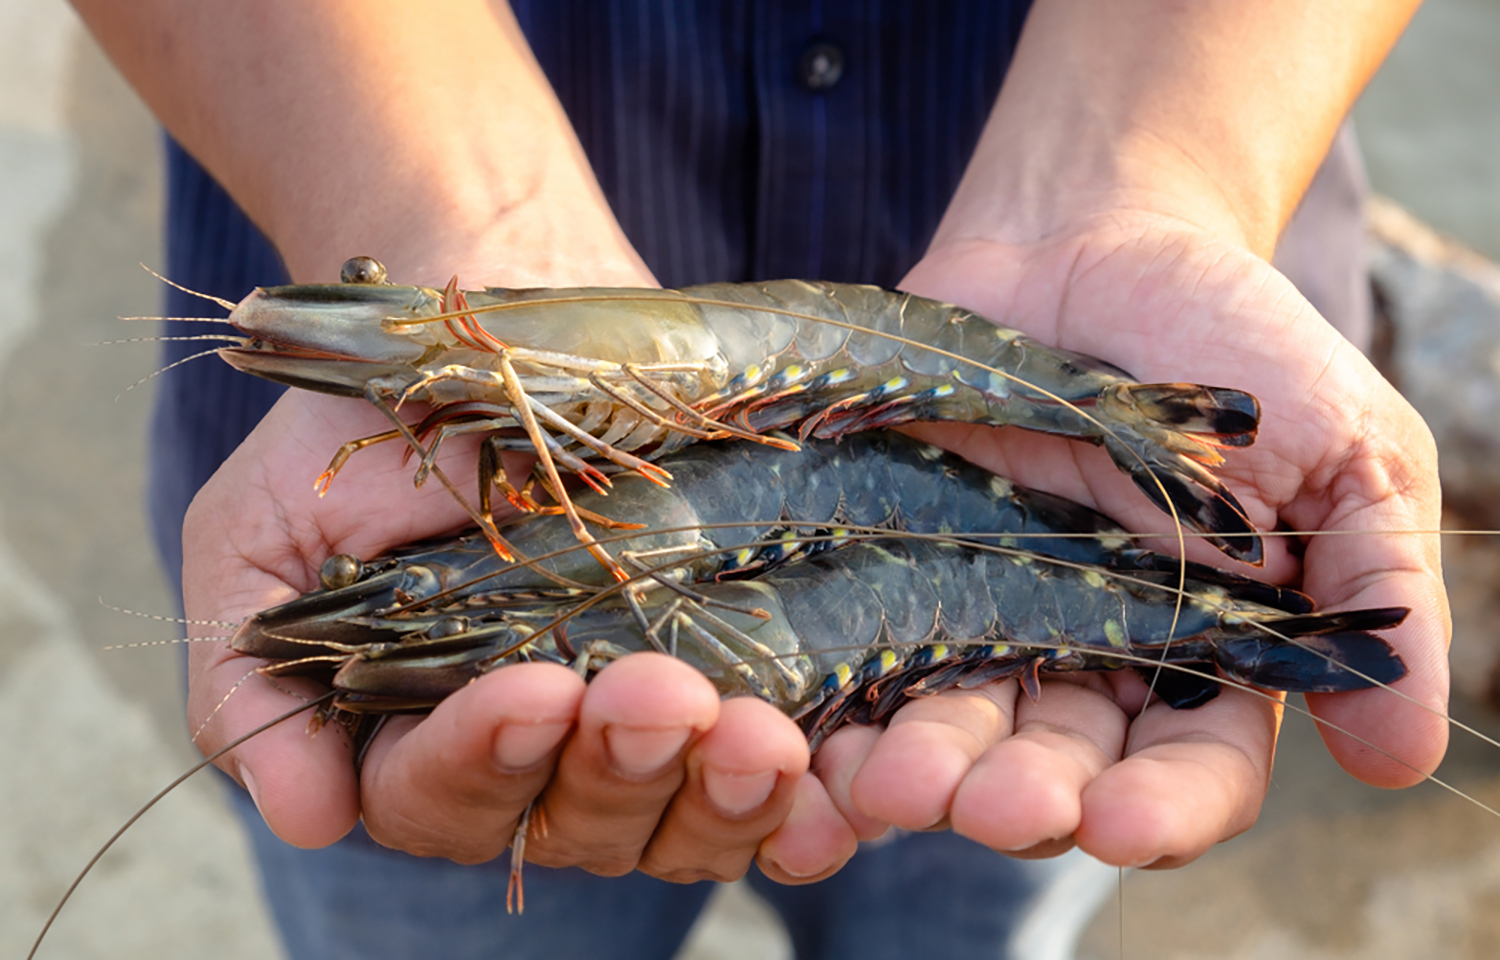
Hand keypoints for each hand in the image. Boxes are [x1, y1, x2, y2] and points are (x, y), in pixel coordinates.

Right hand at [183, 385, 862, 881]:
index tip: (528, 687)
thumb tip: (301, 816)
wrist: (504, 313)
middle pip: (579, 826)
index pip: (438, 797)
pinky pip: (772, 784)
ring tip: (754, 733)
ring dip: (720, 791)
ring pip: (682, 819)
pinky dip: (799, 804)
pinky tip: (822, 776)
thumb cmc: (369, 424)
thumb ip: (251, 668)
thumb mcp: (262, 530)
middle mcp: (540, 754)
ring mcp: (645, 727)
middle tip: (661, 695)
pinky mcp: (736, 680)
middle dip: (619, 771)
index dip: (481, 760)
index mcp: (418, 735)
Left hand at [810, 211, 1447, 868]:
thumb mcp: (1350, 451)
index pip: (1194, 770)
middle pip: (1056, 768)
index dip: (1163, 807)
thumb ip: (1380, 592)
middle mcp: (1088, 658)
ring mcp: (982, 612)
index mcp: (1207, 654)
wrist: (1094, 237)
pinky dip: (835, 696)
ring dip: (920, 767)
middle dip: (1024, 798)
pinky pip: (857, 644)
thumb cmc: (1235, 340)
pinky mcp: (894, 561)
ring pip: (951, 723)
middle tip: (990, 805)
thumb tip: (1406, 755)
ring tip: (885, 781)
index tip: (1120, 821)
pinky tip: (810, 729)